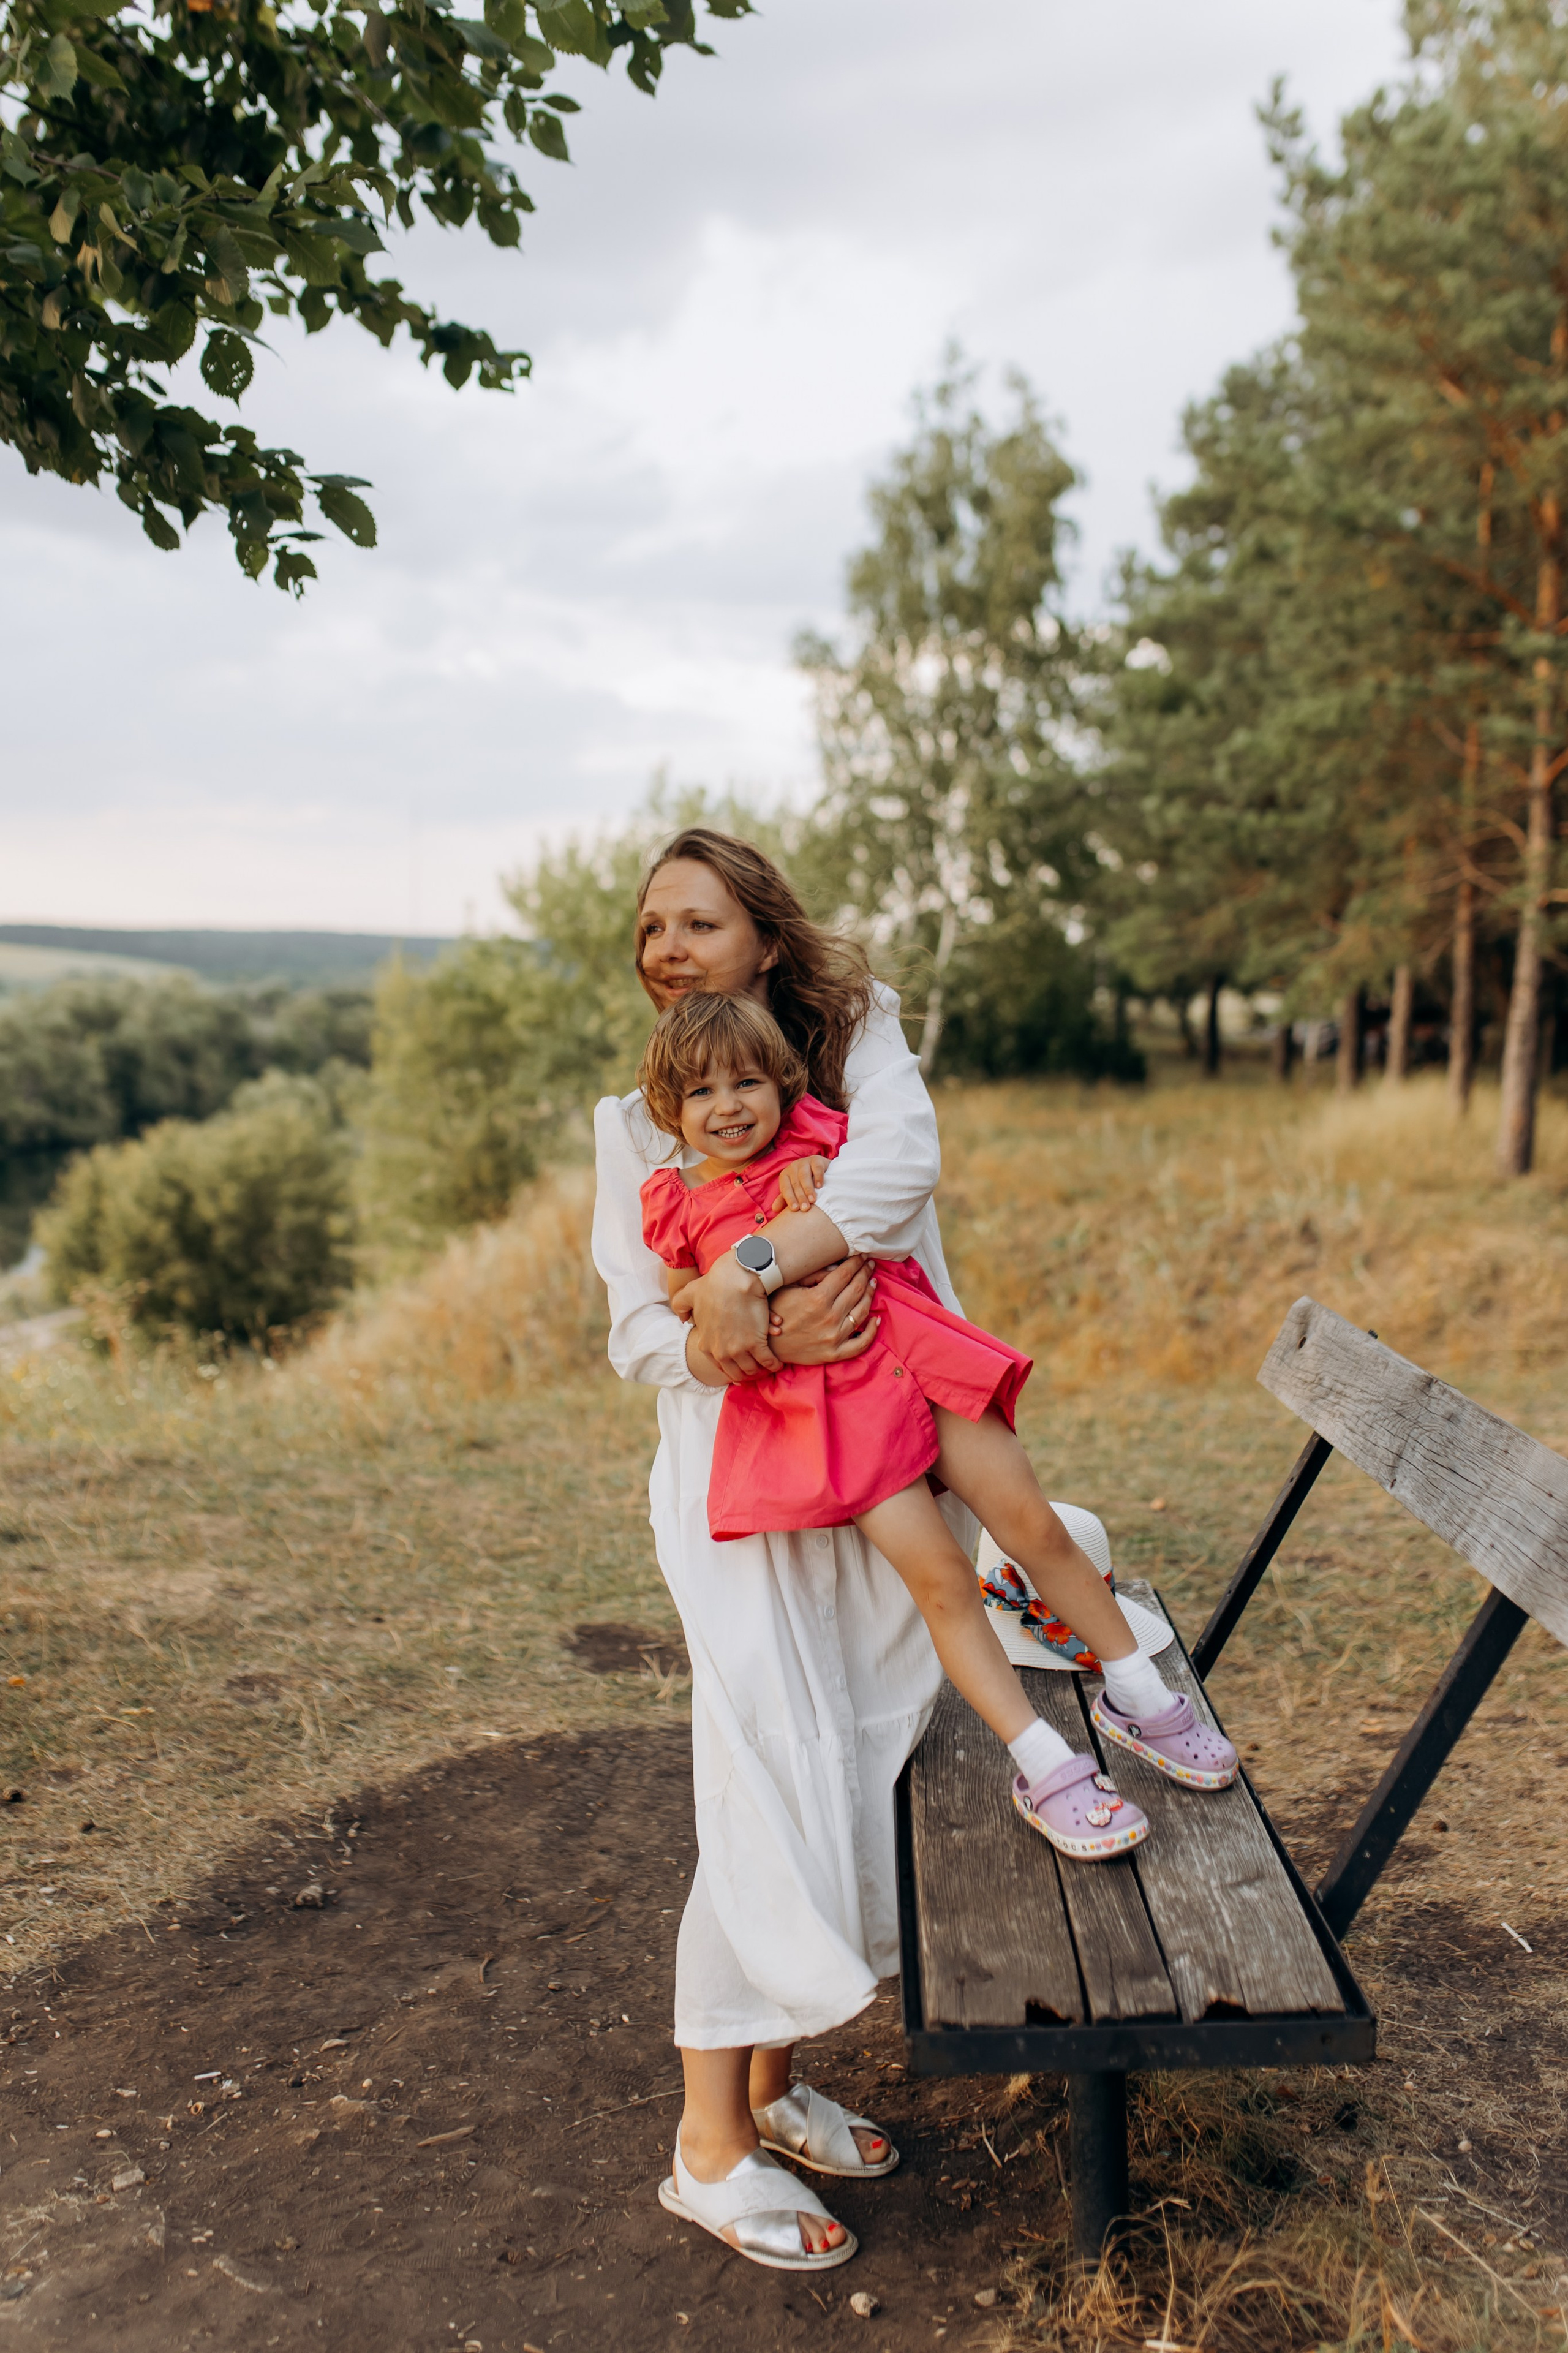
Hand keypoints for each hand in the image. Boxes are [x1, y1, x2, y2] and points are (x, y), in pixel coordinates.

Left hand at [685, 1250, 780, 1381]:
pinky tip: (777, 1363)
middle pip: (736, 1371)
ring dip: (759, 1370)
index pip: (719, 1364)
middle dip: (745, 1372)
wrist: (736, 1279)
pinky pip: (767, 1362)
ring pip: (752, 1370)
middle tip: (754, 1368)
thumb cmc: (714, 1284)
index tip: (738, 1364)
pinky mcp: (756, 1344)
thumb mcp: (691, 1293)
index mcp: (706, 1344)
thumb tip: (682, 1319)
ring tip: (765, 1366)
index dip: (730, 1365)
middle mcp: (720, 1351)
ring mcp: (738, 1350)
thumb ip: (681, 1306)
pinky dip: (773, 1364)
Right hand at [768, 1256, 879, 1365]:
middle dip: (865, 1273)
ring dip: (871, 1294)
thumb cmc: (776, 1312)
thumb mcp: (788, 1288)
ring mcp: (834, 1337)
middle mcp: (830, 1317)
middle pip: (857, 1289)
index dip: (856, 1262)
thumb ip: (813, 1275)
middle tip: (869, 1265)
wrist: (767, 1346)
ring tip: (872, 1283)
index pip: (845, 1274)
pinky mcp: (835, 1353)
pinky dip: (872, 1330)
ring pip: (863, 1311)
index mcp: (818, 1298)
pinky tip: (876, 1319)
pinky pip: (861, 1343)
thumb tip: (837, 1265)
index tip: (862, 1256)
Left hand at [773, 1155, 829, 1214]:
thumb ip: (784, 1200)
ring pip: (804, 1176)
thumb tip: (774, 1209)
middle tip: (805, 1208)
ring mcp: (804, 1162)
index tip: (795, 1209)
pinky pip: (816, 1168)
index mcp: (784, 1175)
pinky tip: (820, 1186)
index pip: (785, 1188)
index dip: (790, 1199)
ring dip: (808, 1189)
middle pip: (795, 1184)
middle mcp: (792, 1167)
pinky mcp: (816, 1159)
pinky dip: (818, 1177)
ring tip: (813, 1200)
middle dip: (800, 1197)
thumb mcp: (793, 1190)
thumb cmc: (803, 1183)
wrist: (819, 1168)